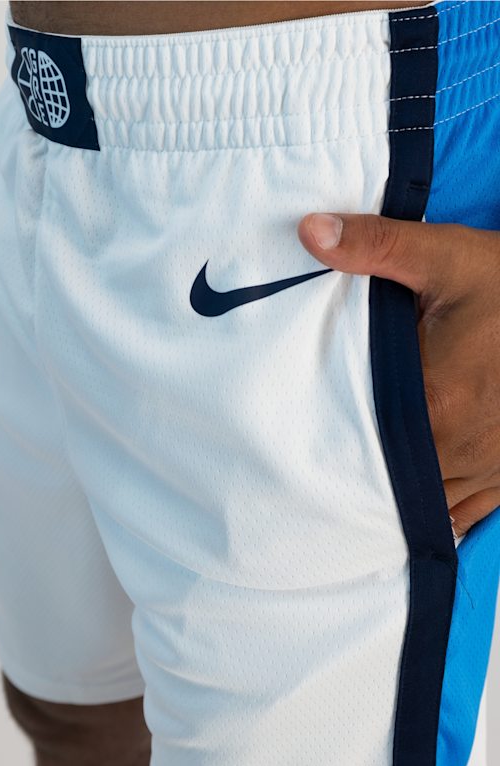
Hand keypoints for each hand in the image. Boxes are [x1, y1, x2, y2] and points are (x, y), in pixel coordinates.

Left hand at [297, 212, 499, 539]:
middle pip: (388, 478)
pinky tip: (412, 499)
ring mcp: (489, 467)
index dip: (329, 444)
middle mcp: (462, 447)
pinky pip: (464, 513)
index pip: (359, 444)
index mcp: (435, 403)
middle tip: (324, 460)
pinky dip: (437, 511)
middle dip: (359, 469)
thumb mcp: (444, 256)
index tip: (305, 436)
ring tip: (363, 476)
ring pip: (424, 504)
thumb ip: (376, 247)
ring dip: (395, 494)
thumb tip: (309, 231)